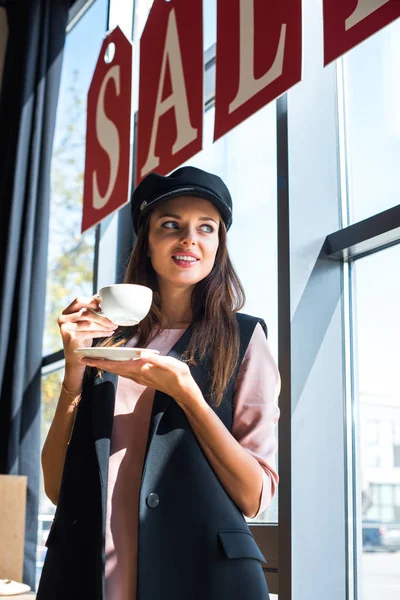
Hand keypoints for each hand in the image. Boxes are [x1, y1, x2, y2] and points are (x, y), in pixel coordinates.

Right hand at [58, 296, 117, 370]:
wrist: (75, 356)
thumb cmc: (82, 336)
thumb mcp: (84, 321)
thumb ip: (89, 310)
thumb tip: (100, 297)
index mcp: (67, 311)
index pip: (79, 300)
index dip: (92, 302)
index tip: (104, 306)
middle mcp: (63, 318)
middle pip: (86, 313)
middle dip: (102, 317)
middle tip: (114, 320)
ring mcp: (65, 328)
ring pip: (89, 323)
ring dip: (104, 325)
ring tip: (113, 326)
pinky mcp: (71, 337)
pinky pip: (89, 333)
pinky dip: (101, 333)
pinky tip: (109, 332)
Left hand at [82, 352, 203, 406]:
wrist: (184, 391)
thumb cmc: (179, 376)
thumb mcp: (171, 365)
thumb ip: (157, 360)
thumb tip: (143, 354)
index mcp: (141, 369)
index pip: (116, 365)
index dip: (101, 362)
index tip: (88, 360)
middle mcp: (137, 374)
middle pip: (113, 369)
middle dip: (98, 364)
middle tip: (84, 358)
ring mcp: (139, 377)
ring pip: (118, 370)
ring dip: (106, 365)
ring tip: (95, 359)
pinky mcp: (143, 377)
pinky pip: (125, 372)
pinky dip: (116, 367)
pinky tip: (115, 363)